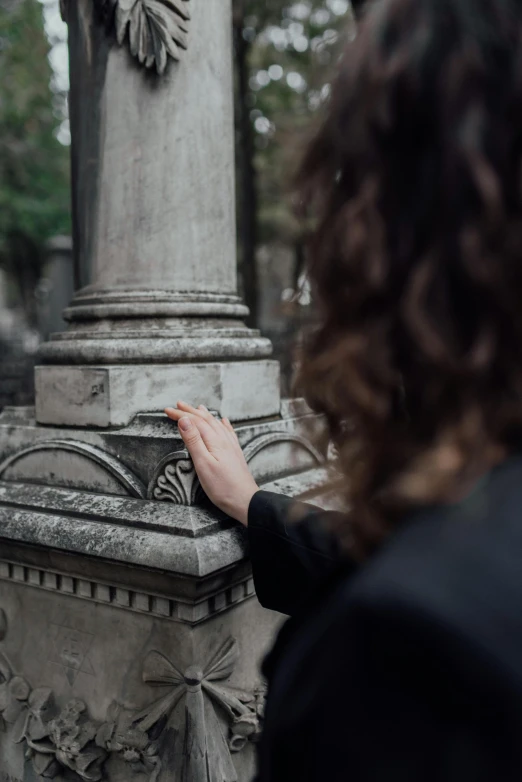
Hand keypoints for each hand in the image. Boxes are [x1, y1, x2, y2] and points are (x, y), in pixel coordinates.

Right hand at [164, 401, 258, 525]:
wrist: (245, 501)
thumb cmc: (222, 487)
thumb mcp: (203, 464)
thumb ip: (193, 441)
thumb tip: (184, 420)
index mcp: (214, 441)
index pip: (195, 422)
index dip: (180, 415)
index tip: (167, 410)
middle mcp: (224, 440)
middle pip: (206, 420)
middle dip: (190, 411)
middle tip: (178, 404)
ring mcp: (231, 446)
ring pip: (216, 424)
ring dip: (205, 415)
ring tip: (198, 408)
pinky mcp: (235, 453)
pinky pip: (228, 432)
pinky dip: (223, 424)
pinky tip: (224, 421)